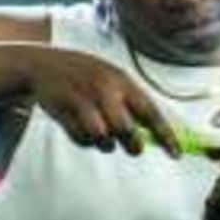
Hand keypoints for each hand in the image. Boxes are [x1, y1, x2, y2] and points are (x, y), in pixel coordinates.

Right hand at [23, 46, 181, 153]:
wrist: (42, 65)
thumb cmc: (85, 75)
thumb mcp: (112, 78)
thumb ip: (132, 103)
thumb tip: (156, 134)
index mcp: (123, 81)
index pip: (151, 112)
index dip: (166, 136)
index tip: (177, 154)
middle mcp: (105, 90)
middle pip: (127, 130)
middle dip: (133, 145)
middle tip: (134, 148)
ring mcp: (83, 100)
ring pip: (103, 138)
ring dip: (106, 143)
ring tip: (102, 135)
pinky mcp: (63, 112)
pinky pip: (82, 139)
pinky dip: (85, 141)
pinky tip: (82, 128)